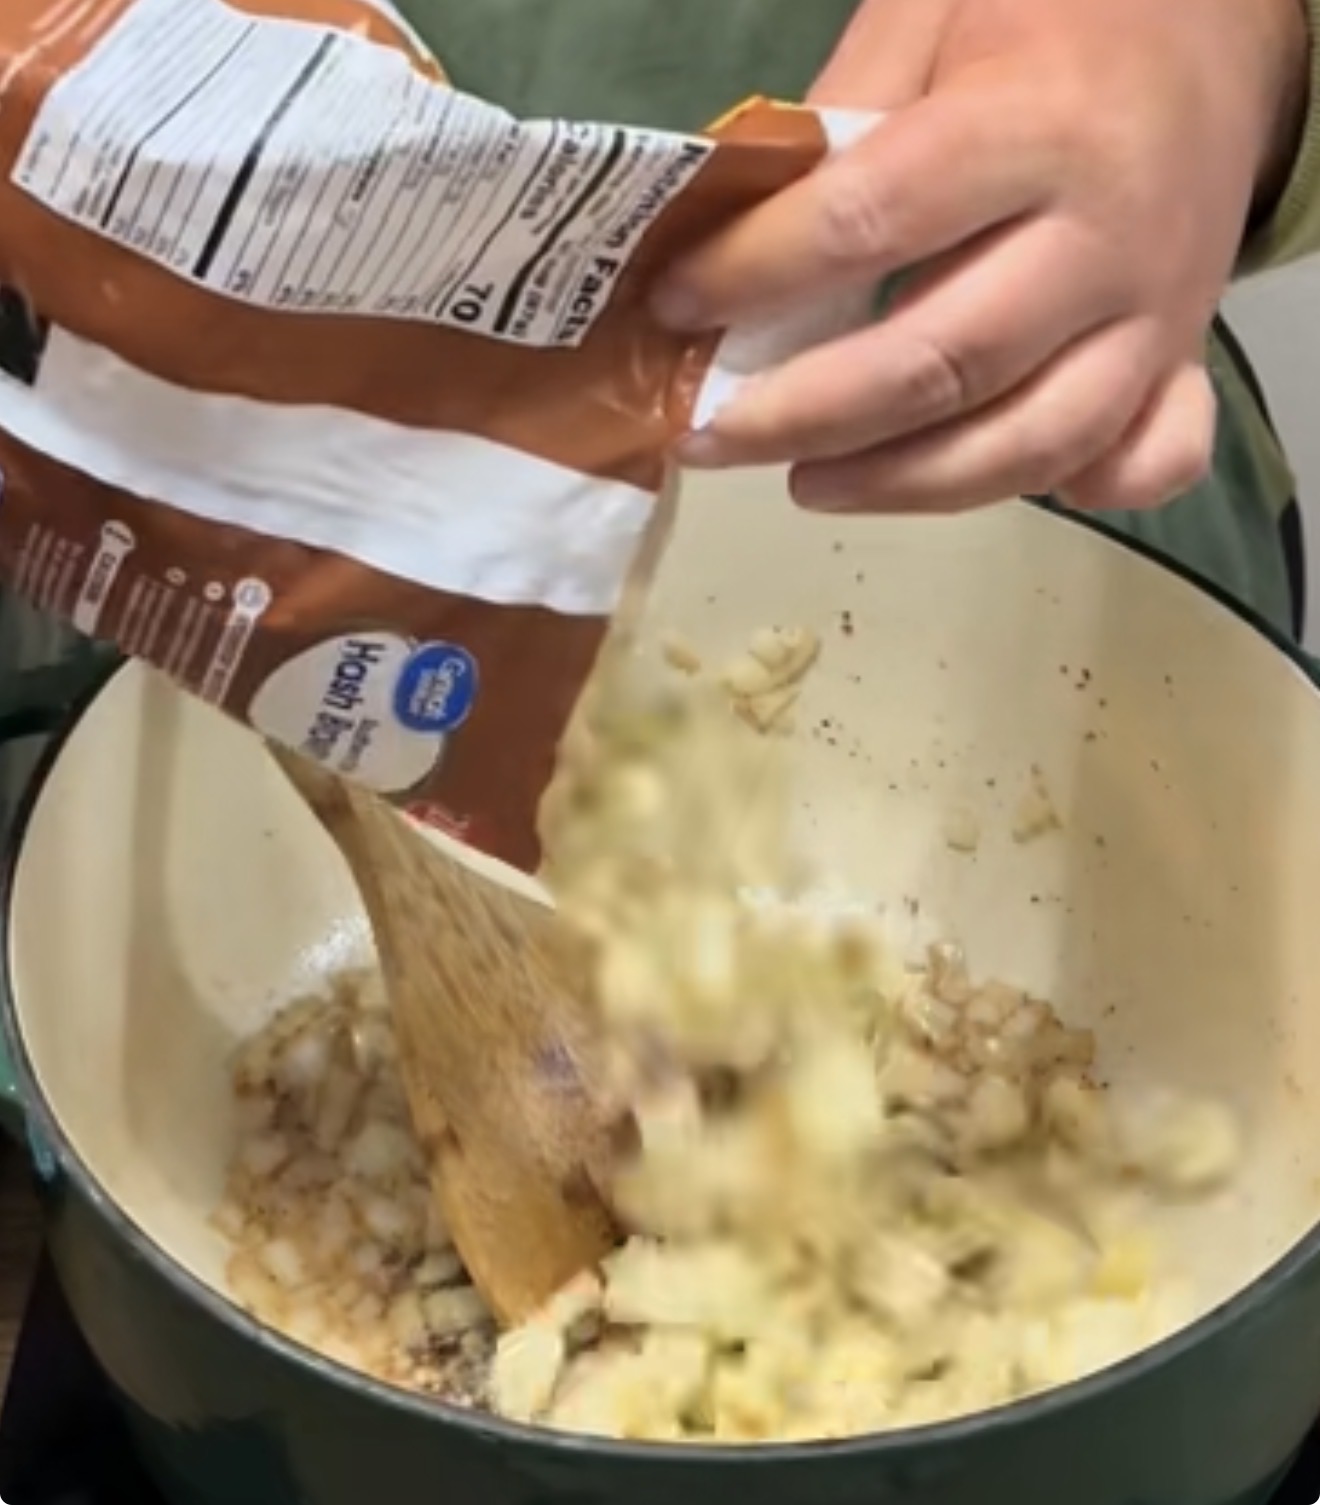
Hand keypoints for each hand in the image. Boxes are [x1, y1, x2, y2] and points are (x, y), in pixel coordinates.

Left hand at [654, 0, 1308, 513]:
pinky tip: (973, 487)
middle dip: (807, 415)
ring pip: (1028, 443)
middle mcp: (1106, 239)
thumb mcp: (932, 15)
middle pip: (944, 363)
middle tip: (710, 437)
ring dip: (902, 484)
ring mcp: (1156, 317)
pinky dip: (1068, 496)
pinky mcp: (1184, 364)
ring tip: (804, 483)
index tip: (674, 310)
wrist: (1212, 37)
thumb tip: (732, 233)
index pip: (873, 220)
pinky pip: (1145, 461)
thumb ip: (842, 118)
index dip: (758, 275)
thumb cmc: (1052, 20)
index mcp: (1037, 128)